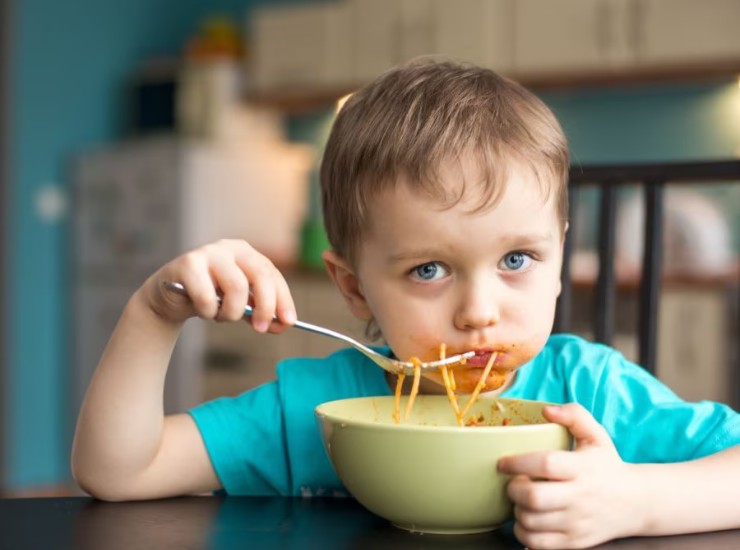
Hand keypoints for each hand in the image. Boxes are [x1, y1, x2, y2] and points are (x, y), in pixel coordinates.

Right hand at [141, 239, 295, 332]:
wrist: (170, 298)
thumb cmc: (211, 299)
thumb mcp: (240, 305)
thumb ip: (260, 312)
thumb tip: (282, 324)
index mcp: (248, 253)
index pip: (273, 275)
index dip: (283, 299)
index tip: (289, 322)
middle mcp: (230, 247)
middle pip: (260, 276)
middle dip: (266, 306)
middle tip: (262, 329)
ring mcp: (209, 252)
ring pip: (236, 287)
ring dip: (232, 312)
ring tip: (220, 316)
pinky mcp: (188, 263)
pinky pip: (207, 297)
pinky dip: (209, 312)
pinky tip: (203, 310)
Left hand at [497, 403, 642, 548]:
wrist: (635, 503)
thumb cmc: (606, 465)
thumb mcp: (596, 435)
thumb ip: (574, 415)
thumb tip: (546, 410)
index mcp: (582, 468)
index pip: (546, 464)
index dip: (518, 462)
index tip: (503, 462)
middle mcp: (580, 497)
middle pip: (534, 497)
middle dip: (513, 489)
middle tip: (512, 482)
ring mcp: (576, 522)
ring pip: (531, 521)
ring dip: (516, 510)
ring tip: (521, 500)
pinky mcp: (574, 542)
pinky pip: (537, 543)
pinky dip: (523, 533)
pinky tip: (526, 519)